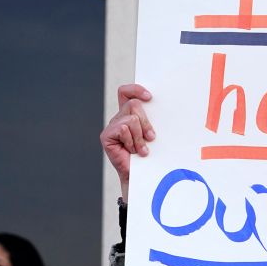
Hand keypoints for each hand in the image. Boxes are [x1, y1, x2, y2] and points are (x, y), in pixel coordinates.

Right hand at [100, 84, 154, 200]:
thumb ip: (151, 120)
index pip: (126, 92)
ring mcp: (111, 127)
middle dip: (146, 121)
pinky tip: (132, 151)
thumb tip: (160, 106)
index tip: (149, 97)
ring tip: (142, 149)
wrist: (141, 176)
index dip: (135, 89)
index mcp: (129, 115)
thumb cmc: (150, 155)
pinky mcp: (106, 136)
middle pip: (133, 104)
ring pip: (131, 119)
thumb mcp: (152, 134)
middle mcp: (118, 118)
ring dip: (140, 136)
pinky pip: (124, 129)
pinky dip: (132, 141)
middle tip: (151, 137)